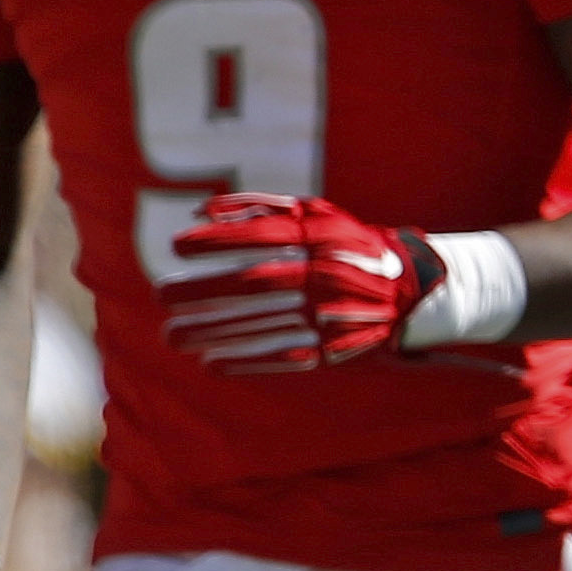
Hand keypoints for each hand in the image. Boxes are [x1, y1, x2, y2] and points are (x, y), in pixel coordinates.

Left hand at [158, 194, 442, 372]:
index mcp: (321, 239)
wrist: (409, 288)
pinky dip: (247, 362)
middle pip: (254, 285)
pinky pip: (286, 357)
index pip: (259, 238)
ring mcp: (331, 314)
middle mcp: (325, 275)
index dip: (215, 242)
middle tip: (163, 295)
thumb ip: (261, 207)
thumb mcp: (314, 213)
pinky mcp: (336, 349)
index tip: (176, 246)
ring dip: (214, 332)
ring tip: (173, 335)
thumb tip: (200, 211)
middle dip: (204, 291)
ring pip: (263, 325)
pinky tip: (211, 363)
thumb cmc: (346, 243)